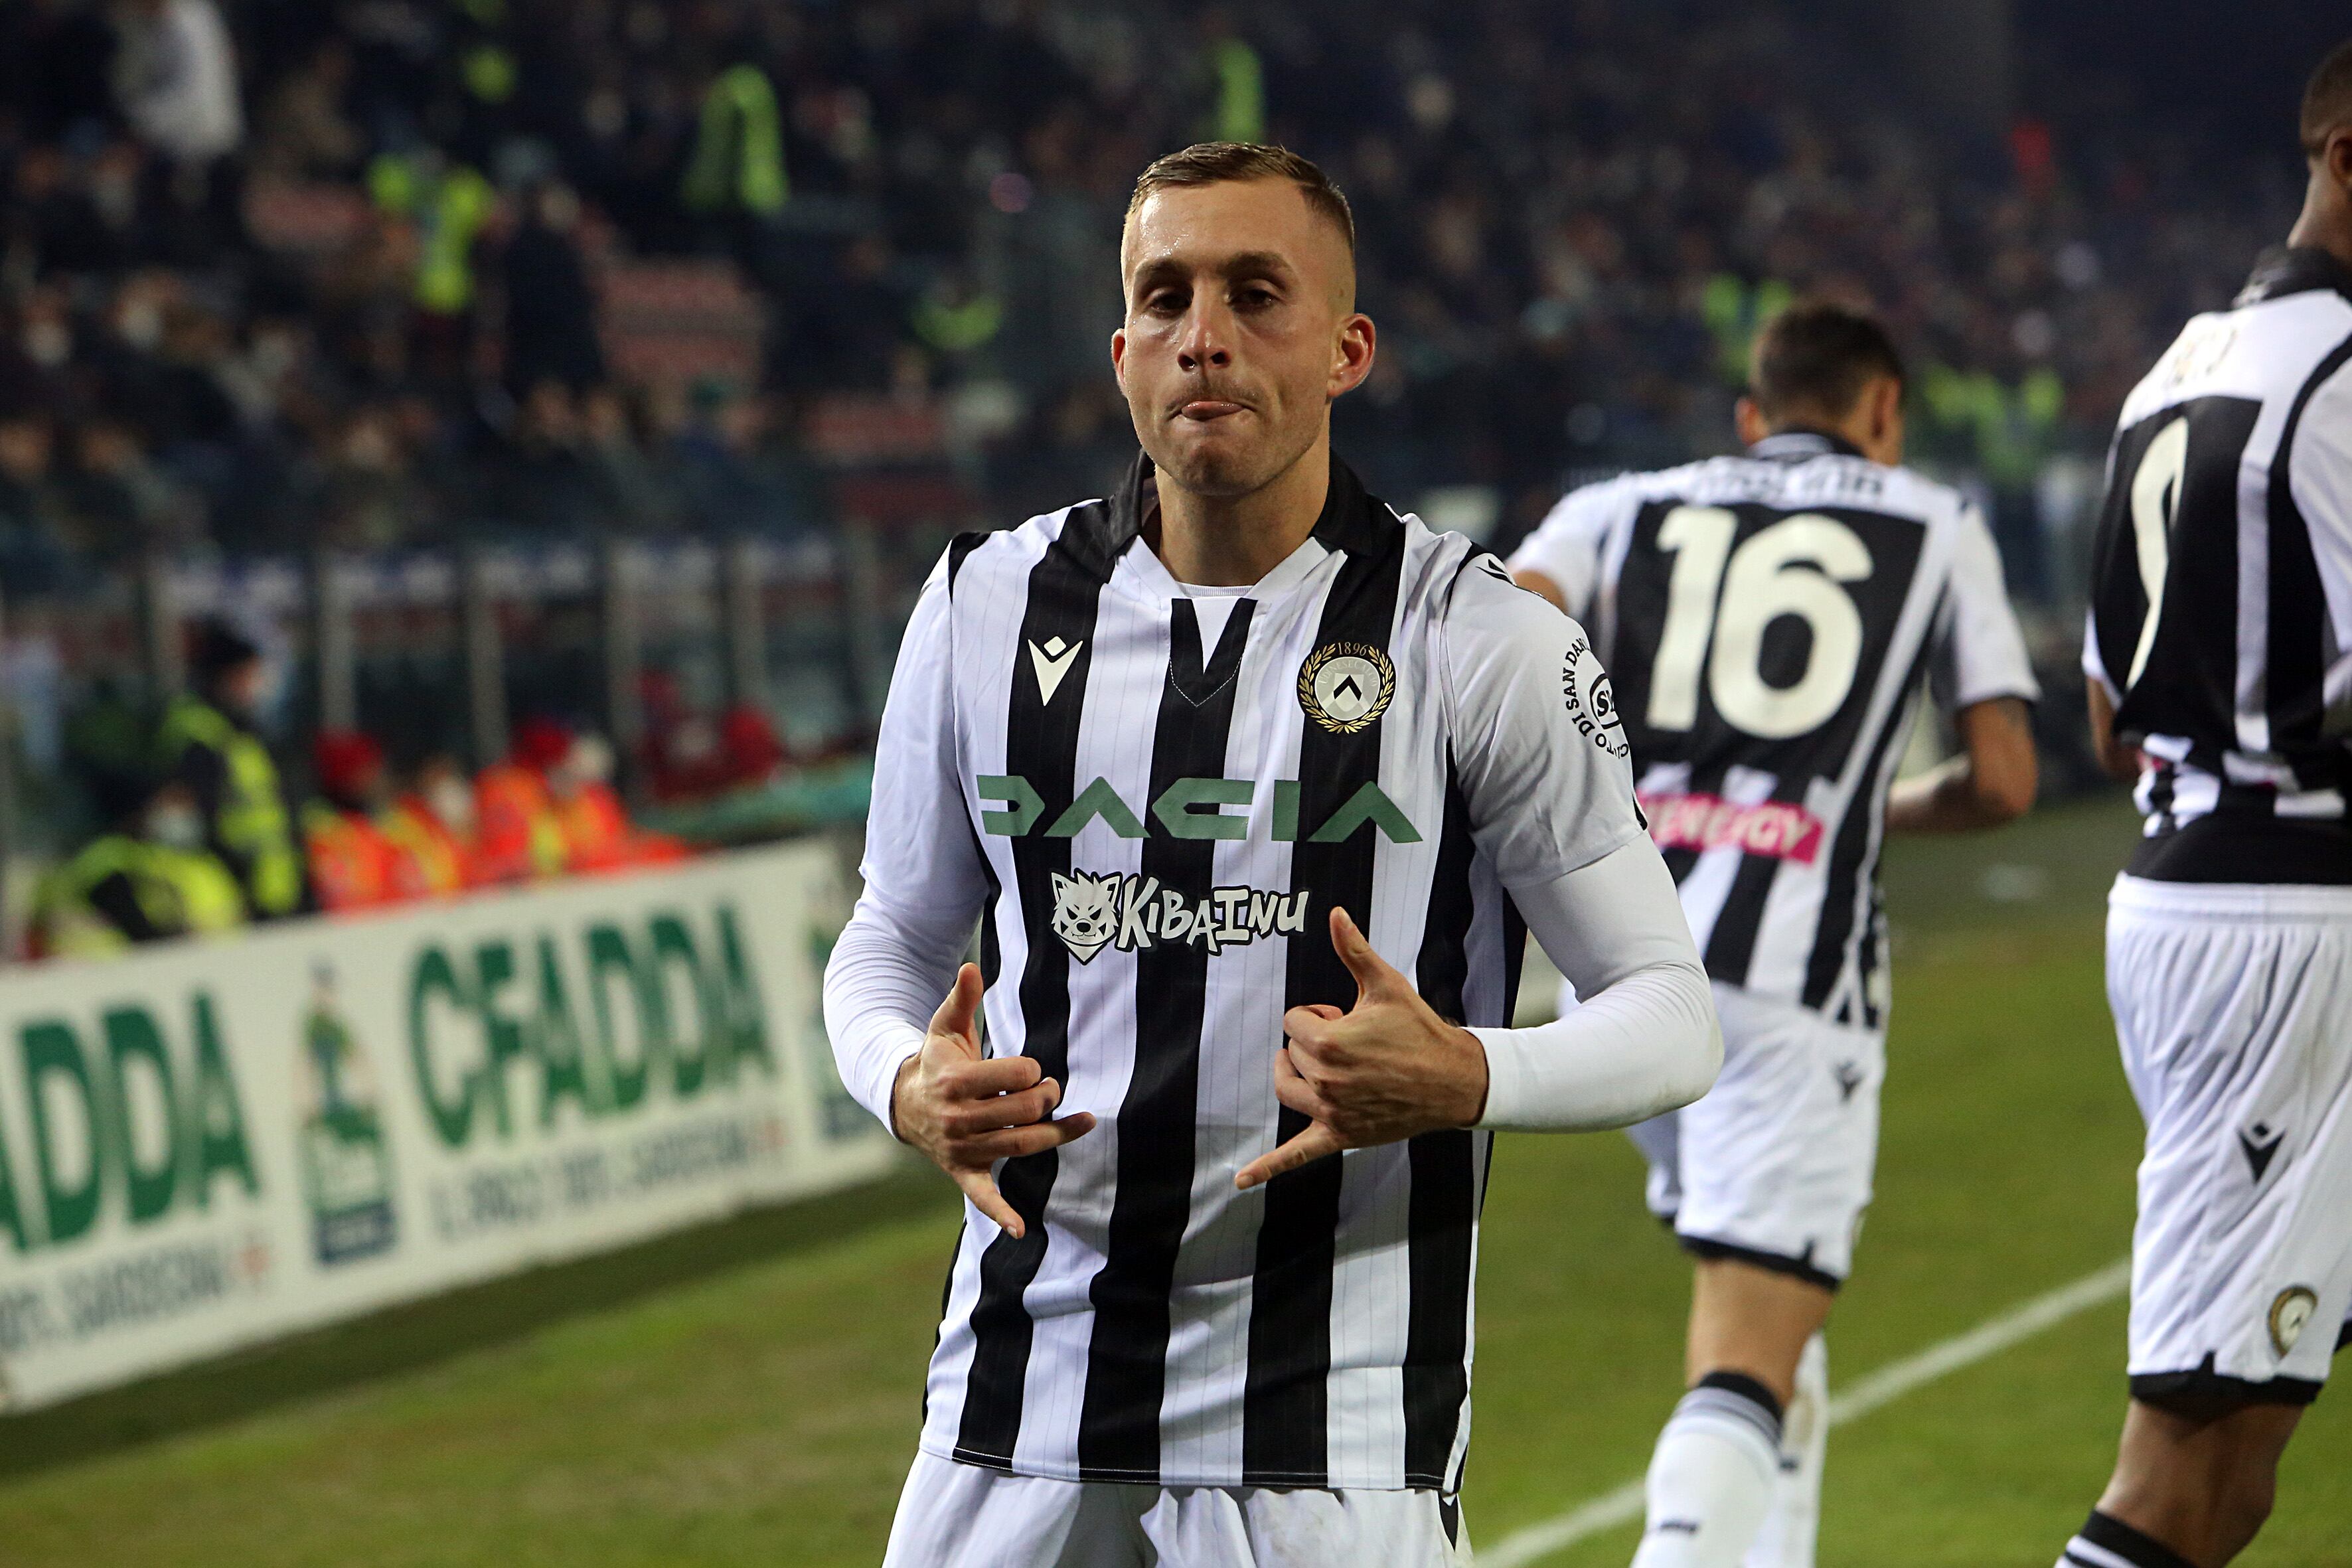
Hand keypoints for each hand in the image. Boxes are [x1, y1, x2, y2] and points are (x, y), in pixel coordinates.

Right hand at [891, 963, 1095, 1236]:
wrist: (903, 1103)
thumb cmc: (936, 1060)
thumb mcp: (943, 1026)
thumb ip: (961, 998)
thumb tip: (971, 967)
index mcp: (956, 1081)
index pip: (1015, 1075)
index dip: (1032, 1069)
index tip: (1031, 1068)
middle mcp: (959, 1118)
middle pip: (1024, 1110)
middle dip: (1047, 1096)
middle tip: (1049, 1088)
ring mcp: (963, 1148)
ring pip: (1022, 1145)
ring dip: (1056, 1133)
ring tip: (1079, 1118)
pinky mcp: (965, 1172)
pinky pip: (983, 1198)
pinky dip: (1000, 1215)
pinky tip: (1021, 1229)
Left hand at [1234, 907, 1488, 1191]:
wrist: (1454, 1080)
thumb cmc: (1419, 1030)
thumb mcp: (1385, 985)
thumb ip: (1353, 951)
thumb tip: (1335, 914)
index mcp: (1329, 1043)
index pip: (1293, 1022)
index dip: (1319, 1016)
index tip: (1347, 1018)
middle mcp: (1325, 1081)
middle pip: (1292, 1053)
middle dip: (1316, 1042)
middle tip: (1355, 1042)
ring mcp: (1331, 1113)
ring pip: (1288, 1088)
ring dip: (1297, 1075)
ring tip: (1321, 1066)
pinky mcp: (1340, 1136)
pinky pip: (1296, 1154)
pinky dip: (1267, 1167)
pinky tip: (1240, 1181)